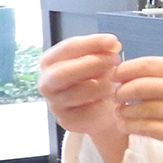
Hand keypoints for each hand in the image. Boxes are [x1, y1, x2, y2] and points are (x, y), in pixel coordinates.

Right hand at [39, 34, 129, 162]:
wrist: (103, 111)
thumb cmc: (98, 79)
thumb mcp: (99, 61)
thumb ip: (102, 51)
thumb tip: (113, 44)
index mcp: (50, 62)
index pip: (67, 48)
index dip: (91, 43)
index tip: (114, 41)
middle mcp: (47, 83)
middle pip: (63, 73)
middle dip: (91, 64)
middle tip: (115, 60)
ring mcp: (55, 104)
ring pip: (76, 94)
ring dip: (101, 86)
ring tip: (116, 82)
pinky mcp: (67, 121)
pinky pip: (86, 113)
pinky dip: (103, 105)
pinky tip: (112, 101)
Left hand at [112, 57, 162, 162]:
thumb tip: (133, 77)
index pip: (148, 64)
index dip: (125, 69)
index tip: (115, 76)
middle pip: (137, 85)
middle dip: (120, 91)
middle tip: (116, 97)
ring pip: (137, 108)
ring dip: (123, 111)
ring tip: (121, 114)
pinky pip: (142, 127)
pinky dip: (130, 126)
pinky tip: (128, 126)